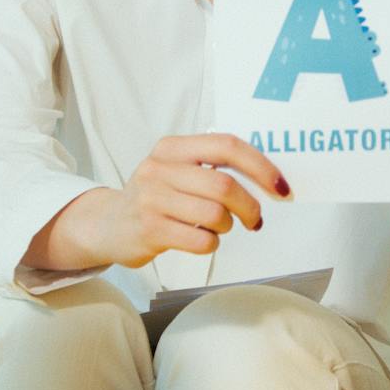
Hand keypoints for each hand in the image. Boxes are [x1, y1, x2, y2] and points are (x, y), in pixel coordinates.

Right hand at [31, 134, 288, 270]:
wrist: (107, 224)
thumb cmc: (155, 197)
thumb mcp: (175, 169)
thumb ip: (212, 166)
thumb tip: (269, 177)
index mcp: (172, 147)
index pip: (227, 146)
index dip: (261, 167)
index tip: (282, 188)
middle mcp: (159, 168)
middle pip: (225, 185)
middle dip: (250, 206)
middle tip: (255, 219)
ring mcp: (152, 199)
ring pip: (215, 214)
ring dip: (228, 226)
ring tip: (219, 227)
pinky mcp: (150, 229)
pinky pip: (201, 239)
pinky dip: (212, 243)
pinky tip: (201, 238)